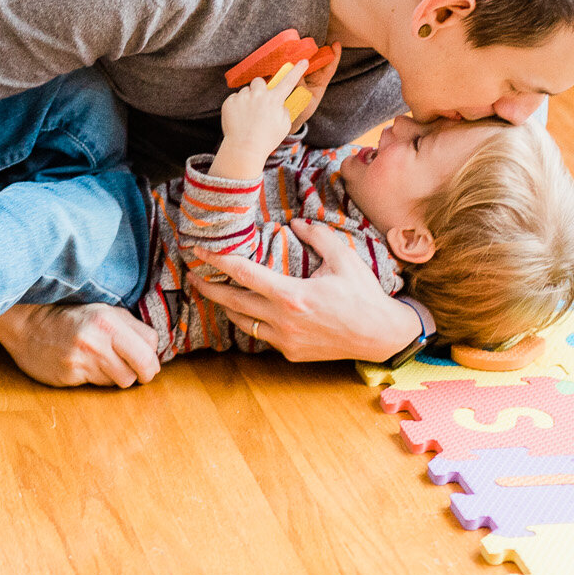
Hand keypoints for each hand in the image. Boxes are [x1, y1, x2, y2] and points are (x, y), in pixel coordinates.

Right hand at [0, 303, 161, 387]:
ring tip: (103, 365)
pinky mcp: (71, 374)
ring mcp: (84, 358)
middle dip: (144, 374)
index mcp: (109, 319)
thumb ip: (130, 327)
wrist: (27, 327)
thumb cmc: (69, 319)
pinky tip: (86, 368)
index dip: (152, 356)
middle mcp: (99, 338)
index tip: (145, 360)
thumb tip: (155, 352)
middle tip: (139, 374)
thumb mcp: (102, 311)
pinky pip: (100, 385)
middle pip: (142, 368)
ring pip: (122, 380)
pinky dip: (98, 380)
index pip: (150, 345)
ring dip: (118, 377)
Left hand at [188, 220, 418, 362]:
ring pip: (242, 322)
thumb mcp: (344, 258)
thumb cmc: (363, 295)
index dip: (217, 261)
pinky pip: (260, 335)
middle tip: (192, 275)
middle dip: (207, 287)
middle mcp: (283, 321)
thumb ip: (317, 235)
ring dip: (226, 305)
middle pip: (231, 302)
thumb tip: (295, 221)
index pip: (243, 274)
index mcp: (292, 296)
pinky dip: (250, 320)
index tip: (199, 252)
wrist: (381, 335)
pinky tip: (246, 309)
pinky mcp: (290, 353)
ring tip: (215, 290)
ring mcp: (285, 340)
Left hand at [218, 60, 305, 160]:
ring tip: (247, 117)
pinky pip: (234, 99)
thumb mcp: (284, 126)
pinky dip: (236, 107)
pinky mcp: (229, 102)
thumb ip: (283, 110)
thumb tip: (278, 103)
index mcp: (274, 100)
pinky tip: (238, 119)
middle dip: (259, 89)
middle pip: (259, 82)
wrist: (243, 149)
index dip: (297, 71)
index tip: (303, 61)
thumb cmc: (266, 139)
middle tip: (258, 103)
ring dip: (247, 100)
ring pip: (245, 91)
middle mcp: (259, 95)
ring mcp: (243, 97)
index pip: (288, 82)